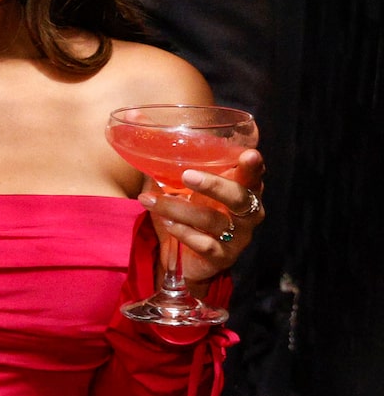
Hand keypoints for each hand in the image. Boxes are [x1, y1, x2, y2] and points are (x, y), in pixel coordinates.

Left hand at [147, 150, 262, 287]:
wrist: (185, 261)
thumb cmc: (186, 215)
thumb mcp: (181, 189)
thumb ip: (173, 168)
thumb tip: (142, 135)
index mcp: (241, 191)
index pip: (253, 176)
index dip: (253, 166)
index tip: (250, 154)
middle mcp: (247, 214)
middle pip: (240, 197)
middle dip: (214, 185)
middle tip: (187, 175)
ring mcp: (238, 237)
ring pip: (213, 220)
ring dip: (179, 209)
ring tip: (151, 201)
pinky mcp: (224, 257)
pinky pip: (206, 244)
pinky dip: (184, 232)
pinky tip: (168, 225)